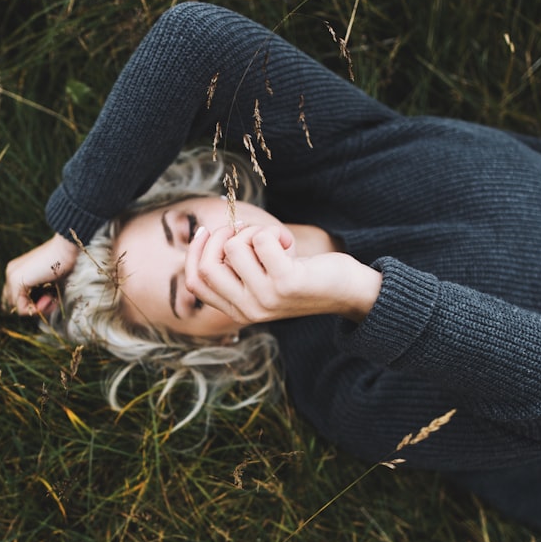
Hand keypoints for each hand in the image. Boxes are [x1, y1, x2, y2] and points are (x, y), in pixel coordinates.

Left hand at [2, 233, 80, 315]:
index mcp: (17, 270)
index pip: (14, 296)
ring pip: (17, 307)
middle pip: (13, 303)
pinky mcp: (16, 282)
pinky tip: (49, 299)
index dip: (31, 304)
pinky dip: (37, 309)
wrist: (65, 248)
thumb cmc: (63, 262)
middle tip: (52, 301)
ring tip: (52, 300)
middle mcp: (10, 272)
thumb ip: (39, 291)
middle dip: (32, 308)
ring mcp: (11, 276)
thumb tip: (36, 309)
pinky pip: (21, 308)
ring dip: (36, 309)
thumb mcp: (49, 279)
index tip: (51, 298)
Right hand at [184, 224, 380, 324]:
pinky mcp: (286, 283)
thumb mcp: (262, 278)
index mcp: (237, 311)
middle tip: (244, 229)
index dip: (194, 254)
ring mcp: (266, 299)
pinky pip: (261, 240)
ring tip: (275, 242)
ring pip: (233, 247)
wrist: (346, 290)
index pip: (195, 283)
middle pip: (208, 265)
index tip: (204, 231)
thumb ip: (235, 268)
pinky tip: (288, 244)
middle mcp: (248, 310)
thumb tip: (206, 237)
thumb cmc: (301, 276)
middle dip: (220, 236)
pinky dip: (274, 232)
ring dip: (252, 232)